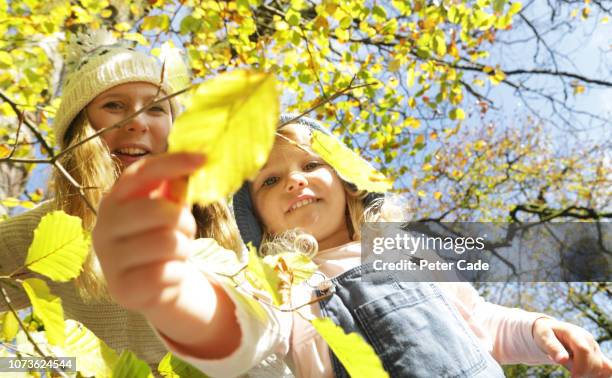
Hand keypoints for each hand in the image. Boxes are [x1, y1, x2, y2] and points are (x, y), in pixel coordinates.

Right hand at [92, 152, 204, 310]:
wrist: (155, 286)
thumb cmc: (162, 238)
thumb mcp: (167, 209)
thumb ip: (175, 187)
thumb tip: (196, 158)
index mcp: (114, 200)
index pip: (140, 173)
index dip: (172, 163)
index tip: (202, 158)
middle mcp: (104, 227)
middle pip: (160, 211)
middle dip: (185, 221)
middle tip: (186, 230)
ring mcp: (109, 260)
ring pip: (168, 243)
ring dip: (184, 249)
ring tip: (176, 253)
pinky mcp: (122, 289)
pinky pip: (167, 273)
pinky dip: (178, 274)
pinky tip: (169, 275)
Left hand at [533, 317, 611, 377]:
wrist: (552, 330)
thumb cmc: (546, 334)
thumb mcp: (544, 338)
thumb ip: (552, 348)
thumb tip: (561, 360)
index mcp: (574, 333)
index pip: (583, 350)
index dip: (580, 366)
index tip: (572, 376)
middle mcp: (588, 340)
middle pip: (593, 362)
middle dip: (582, 372)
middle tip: (569, 372)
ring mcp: (595, 348)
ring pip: (601, 367)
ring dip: (589, 374)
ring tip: (573, 370)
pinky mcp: (598, 355)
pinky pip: (607, 369)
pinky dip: (597, 375)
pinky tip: (586, 375)